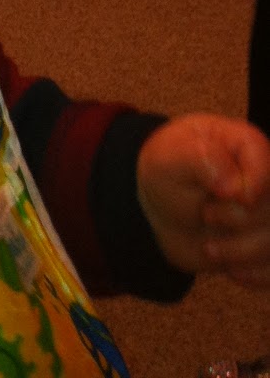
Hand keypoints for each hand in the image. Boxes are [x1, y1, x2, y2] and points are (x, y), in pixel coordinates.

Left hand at [138, 114, 269, 285]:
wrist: (161, 212)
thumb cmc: (167, 174)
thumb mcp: (169, 158)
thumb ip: (202, 159)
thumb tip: (234, 186)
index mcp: (245, 146)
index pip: (267, 166)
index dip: (255, 185)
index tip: (233, 196)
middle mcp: (265, 180)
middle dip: (237, 219)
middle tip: (206, 214)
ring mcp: (268, 214)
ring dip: (240, 251)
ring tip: (209, 246)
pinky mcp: (267, 245)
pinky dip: (255, 274)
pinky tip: (231, 269)